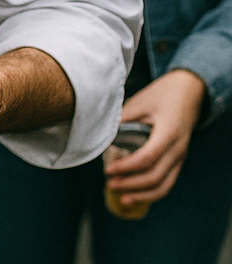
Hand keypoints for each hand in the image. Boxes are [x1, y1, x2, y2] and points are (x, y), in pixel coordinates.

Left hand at [104, 69, 205, 207]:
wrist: (188, 91)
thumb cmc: (161, 94)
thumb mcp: (140, 101)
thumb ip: (123, 118)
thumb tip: (101, 133)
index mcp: (168, 133)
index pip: (147, 158)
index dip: (127, 166)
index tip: (108, 169)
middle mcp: (178, 150)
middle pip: (156, 177)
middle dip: (131, 184)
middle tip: (109, 183)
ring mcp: (180, 157)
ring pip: (165, 186)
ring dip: (142, 194)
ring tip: (121, 197)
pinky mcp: (178, 160)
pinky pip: (167, 182)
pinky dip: (152, 192)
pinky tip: (136, 194)